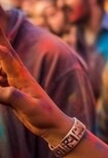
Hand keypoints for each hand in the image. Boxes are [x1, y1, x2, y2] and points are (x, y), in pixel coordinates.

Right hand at [0, 27, 71, 142]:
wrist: (53, 126)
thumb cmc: (45, 116)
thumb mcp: (31, 108)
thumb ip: (15, 98)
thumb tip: (3, 89)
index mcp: (22, 76)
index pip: (6, 54)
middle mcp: (16, 76)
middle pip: (2, 53)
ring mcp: (12, 83)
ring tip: (0, 31)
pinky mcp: (9, 92)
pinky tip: (1, 68)